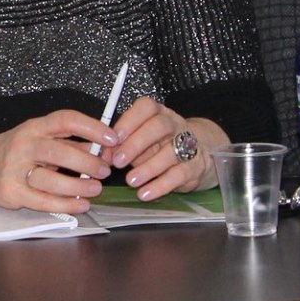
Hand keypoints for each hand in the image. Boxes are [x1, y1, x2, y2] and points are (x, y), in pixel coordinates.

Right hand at [0, 109, 118, 212]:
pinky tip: (81, 204)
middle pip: (58, 151)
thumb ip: (72, 143)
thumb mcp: (42, 139)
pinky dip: (65, 204)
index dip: (91, 127)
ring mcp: (14, 169)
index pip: (65, 120)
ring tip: (95, 189)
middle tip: (105, 171)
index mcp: (35, 127)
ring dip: (78, 185)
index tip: (113, 138)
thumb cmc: (18, 152)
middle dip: (87, 162)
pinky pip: (42, 201)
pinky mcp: (11, 191)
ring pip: (49, 179)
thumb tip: (106, 150)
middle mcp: (23, 144)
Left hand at [109, 97, 227, 199]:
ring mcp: (188, 144)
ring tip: (130, 180)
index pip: (146, 107)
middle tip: (118, 161)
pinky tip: (145, 193)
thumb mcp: (140, 139)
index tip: (113, 137)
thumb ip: (121, 145)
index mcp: (158, 113)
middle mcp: (174, 125)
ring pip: (170, 152)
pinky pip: (179, 175)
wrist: (198, 153)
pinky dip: (160, 186)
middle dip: (136, 144)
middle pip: (158, 127)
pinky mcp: (195, 167)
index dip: (129, 121)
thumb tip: (101, 154)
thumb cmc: (161, 144)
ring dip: (147, 168)